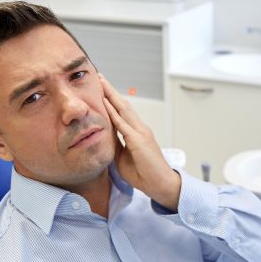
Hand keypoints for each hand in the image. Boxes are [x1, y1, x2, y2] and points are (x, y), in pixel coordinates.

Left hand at [100, 74, 180, 209]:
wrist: (160, 184)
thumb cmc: (144, 174)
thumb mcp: (123, 158)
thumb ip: (116, 145)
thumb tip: (104, 138)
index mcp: (137, 132)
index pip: (122, 112)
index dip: (112, 99)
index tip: (102, 88)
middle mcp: (140, 128)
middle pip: (123, 105)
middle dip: (111, 91)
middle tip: (100, 77)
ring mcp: (141, 133)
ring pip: (124, 109)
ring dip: (112, 95)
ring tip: (102, 83)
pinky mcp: (139, 141)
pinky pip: (123, 124)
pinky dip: (113, 113)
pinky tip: (106, 103)